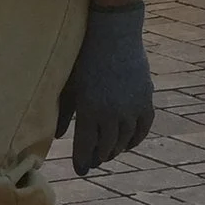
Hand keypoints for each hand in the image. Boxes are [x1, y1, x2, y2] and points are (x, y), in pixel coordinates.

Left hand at [56, 4, 154, 174]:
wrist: (114, 34)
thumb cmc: (85, 58)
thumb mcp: (70, 85)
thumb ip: (64, 112)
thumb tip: (59, 137)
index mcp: (89, 110)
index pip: (86, 146)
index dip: (82, 161)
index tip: (80, 170)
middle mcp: (112, 113)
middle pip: (106, 147)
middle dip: (98, 157)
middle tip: (94, 162)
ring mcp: (131, 108)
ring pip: (124, 140)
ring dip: (116, 150)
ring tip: (109, 153)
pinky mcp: (145, 100)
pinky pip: (143, 128)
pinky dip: (136, 139)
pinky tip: (128, 143)